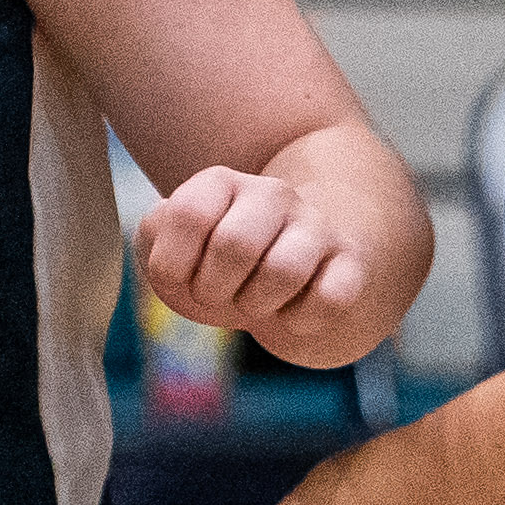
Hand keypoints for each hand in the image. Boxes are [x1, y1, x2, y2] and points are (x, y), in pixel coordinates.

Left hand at [138, 167, 371, 366]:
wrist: (288, 276)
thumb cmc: (215, 267)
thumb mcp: (171, 250)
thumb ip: (154, 234)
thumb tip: (170, 225)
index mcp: (220, 182)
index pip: (187, 214)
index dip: (172, 264)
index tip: (181, 275)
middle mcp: (272, 193)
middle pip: (235, 243)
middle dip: (214, 290)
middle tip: (218, 295)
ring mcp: (316, 226)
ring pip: (285, 269)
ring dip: (257, 306)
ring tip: (254, 304)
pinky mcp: (351, 264)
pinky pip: (331, 298)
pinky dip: (301, 321)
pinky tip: (292, 314)